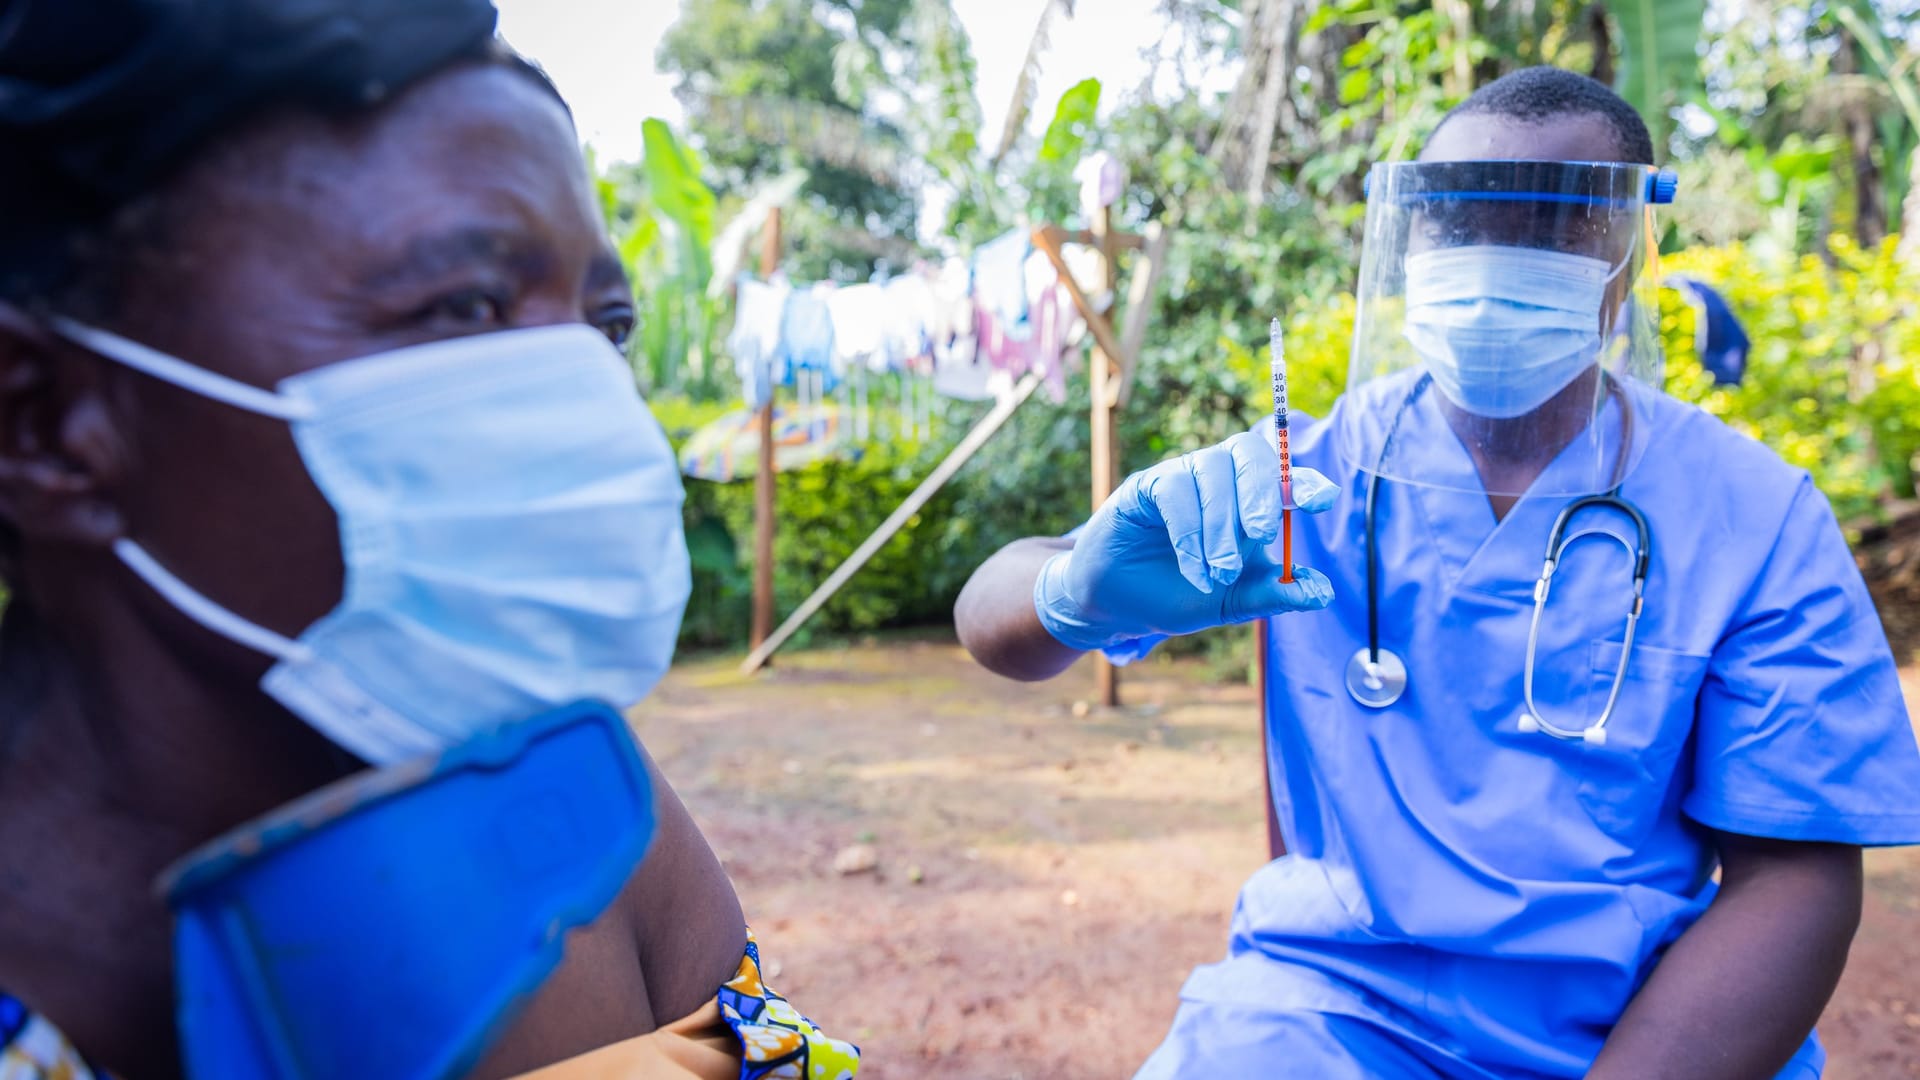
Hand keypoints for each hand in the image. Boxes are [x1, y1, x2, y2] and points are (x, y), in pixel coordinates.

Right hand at [1035, 428, 1337, 651]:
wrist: (1119, 606)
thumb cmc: (1179, 592)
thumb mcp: (1233, 600)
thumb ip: (1274, 594)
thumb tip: (1322, 592)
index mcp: (1248, 498)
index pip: (1281, 474)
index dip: (1302, 480)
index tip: (1321, 499)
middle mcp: (1218, 477)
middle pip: (1249, 452)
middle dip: (1262, 490)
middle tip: (1264, 534)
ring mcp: (1181, 476)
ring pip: (1211, 473)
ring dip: (1220, 525)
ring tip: (1220, 573)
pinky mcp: (1145, 485)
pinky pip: (1174, 491)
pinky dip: (1189, 532)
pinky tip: (1193, 568)